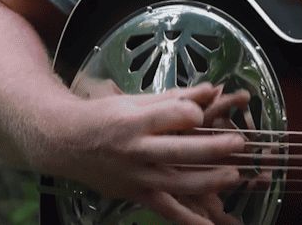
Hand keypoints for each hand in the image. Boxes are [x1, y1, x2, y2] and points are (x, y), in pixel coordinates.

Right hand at [37, 82, 251, 224]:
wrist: (63, 143)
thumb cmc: (103, 117)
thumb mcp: (136, 100)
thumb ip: (177, 97)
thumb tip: (213, 89)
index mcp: (135, 121)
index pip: (173, 116)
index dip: (193, 113)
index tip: (203, 112)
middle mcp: (134, 150)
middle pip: (179, 151)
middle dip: (212, 149)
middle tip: (239, 143)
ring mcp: (135, 176)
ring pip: (176, 183)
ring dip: (208, 181)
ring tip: (234, 175)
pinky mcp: (134, 194)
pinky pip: (165, 210)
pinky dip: (188, 220)